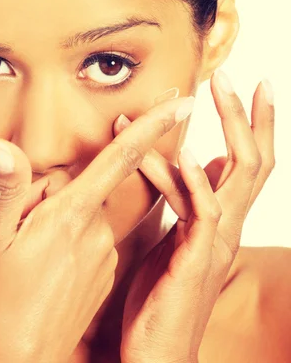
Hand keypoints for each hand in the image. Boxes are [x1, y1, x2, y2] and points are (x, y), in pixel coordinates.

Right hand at [0, 92, 193, 362]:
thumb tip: (4, 147)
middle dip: (55, 193)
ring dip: (59, 219)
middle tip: (21, 228)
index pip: (123, 158)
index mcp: (73, 214)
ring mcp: (104, 254)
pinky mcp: (104, 273)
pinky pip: (88, 237)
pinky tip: (43, 267)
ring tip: (27, 255)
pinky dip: (68, 239)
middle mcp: (98, 231)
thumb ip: (7, 190)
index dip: (154, 127)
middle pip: (86, 185)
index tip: (184, 102)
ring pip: (84, 212)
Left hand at [118, 70, 274, 362]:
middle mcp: (226, 225)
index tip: (253, 85)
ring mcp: (215, 241)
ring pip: (237, 174)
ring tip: (212, 88)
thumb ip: (193, 200)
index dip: (255, 124)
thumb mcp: (177, 235)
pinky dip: (198, 178)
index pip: (247, 162)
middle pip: (252, 159)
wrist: (154, 352)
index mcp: (220, 218)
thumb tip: (207, 163)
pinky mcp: (196, 258)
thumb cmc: (160, 291)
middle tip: (232, 75)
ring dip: (225, 127)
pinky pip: (205, 212)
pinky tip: (187, 150)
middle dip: (244, 114)